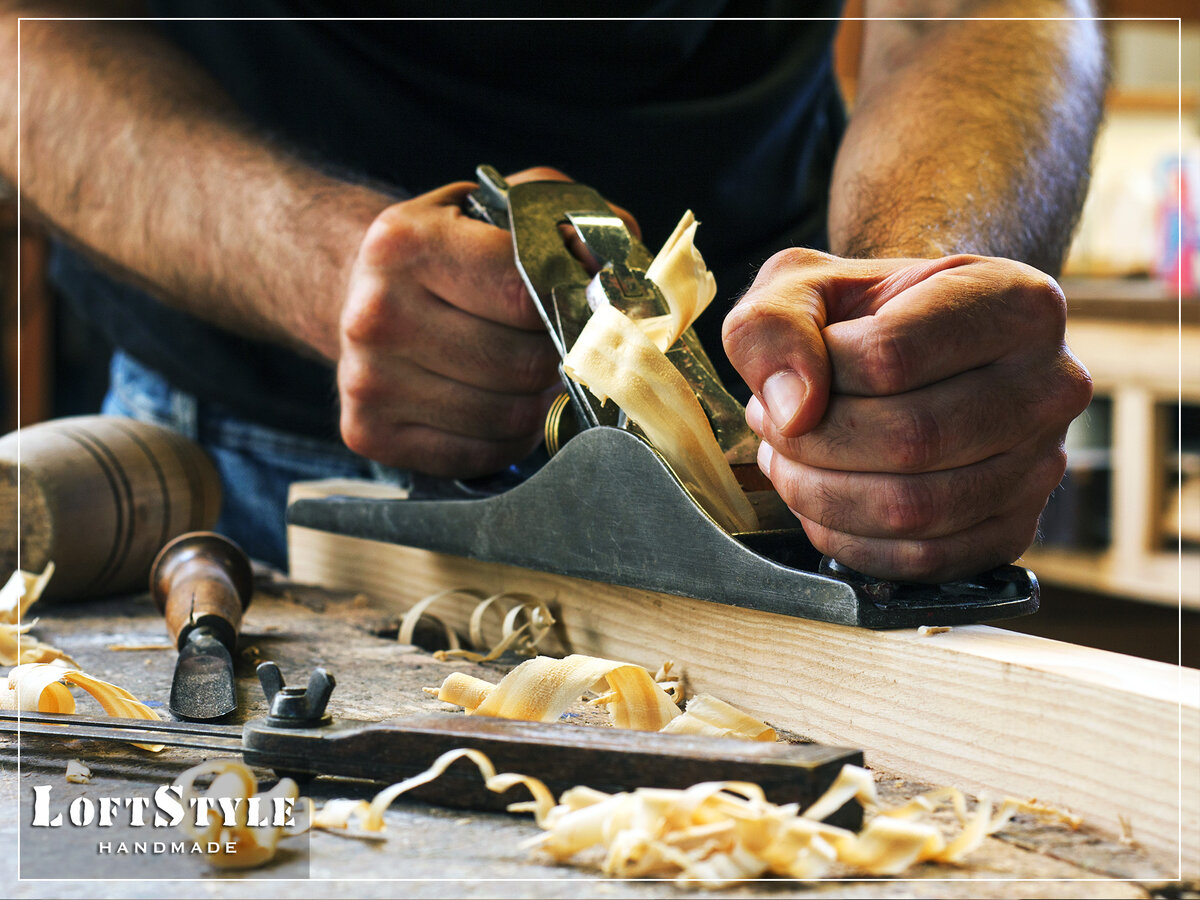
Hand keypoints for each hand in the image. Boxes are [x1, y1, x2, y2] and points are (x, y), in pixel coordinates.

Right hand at [337, 168, 569, 476]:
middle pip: (521, 363)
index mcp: (406, 243)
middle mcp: (376, 314)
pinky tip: (500, 404)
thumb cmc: (447, 251)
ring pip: (508, 416)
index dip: (570, 306)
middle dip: (557, 359)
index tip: (584, 308)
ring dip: (538, 402)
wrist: (359, 290)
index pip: (526, 294)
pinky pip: (479, 453)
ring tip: (533, 376)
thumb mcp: (498, 208)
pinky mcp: (369, 432)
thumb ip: (567, 223)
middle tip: (562, 347)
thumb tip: (614, 271)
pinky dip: (508, 438)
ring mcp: (368, 380)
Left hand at [722, 250, 1092, 582]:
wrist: (910, 351)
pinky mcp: (1016, 529)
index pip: (890, 358)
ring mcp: (1042, 465)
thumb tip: (792, 410)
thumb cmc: (859, 316)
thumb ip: (773, 325)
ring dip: (821, 494)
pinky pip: (924, 561)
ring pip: (914, 508)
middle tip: (771, 426)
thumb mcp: (800, 285)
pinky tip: (820, 502)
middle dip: (811, 443)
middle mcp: (1051, 384)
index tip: (788, 376)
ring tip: (789, 460)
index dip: (815, 377)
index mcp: (1015, 303)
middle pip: (909, 440)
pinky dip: (850, 541)